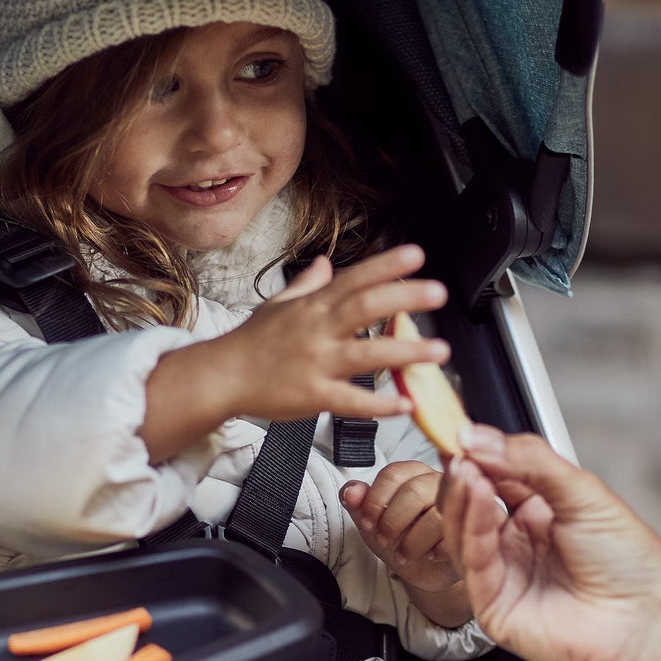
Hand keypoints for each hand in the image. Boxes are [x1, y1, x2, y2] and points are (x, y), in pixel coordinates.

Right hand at [216, 244, 449, 421]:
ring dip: (405, 352)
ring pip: (366, 354)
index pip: (354, 279)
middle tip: (438, 293)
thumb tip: (324, 263)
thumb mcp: (277, 305)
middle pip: (366, 308)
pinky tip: (405, 405)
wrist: (221, 377)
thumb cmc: (248, 343)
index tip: (416, 255)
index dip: (386, 266)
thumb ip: (306, 285)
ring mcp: (316, 363)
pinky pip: (351, 401)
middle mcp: (317, 330)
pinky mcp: (312, 395)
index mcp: (312, 307)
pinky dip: (379, 405)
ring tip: (439, 351)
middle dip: (405, 298)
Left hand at [342, 462, 471, 628]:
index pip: (393, 473)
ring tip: (402, 554)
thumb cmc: (399, 538)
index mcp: (413, 473)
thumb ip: (359, 505)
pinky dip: (436, 551)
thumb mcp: (372, 522)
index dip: (376, 500)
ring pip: (436, 515)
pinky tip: (428, 555)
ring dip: (412, 541)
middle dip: (393, 520)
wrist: (423, 569)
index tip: (368, 521)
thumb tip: (351, 493)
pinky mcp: (475, 528)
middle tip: (384, 539)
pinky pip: (456, 537)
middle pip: (415, 490)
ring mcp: (461, 504)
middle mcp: (439, 482)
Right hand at [440, 426, 660, 660]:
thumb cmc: (631, 565)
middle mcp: (515, 542)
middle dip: (463, 474)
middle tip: (461, 451)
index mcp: (537, 512)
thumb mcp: (584, 493)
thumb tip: (479, 436)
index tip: (464, 433)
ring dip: (462, 496)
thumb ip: (530, 461)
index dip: (478, 454)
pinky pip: (473, 561)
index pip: (492, 476)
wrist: (648, 624)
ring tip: (469, 470)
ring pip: (462, 530)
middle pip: (469, 503)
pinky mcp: (492, 604)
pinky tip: (479, 498)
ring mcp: (502, 573)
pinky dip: (472, 526)